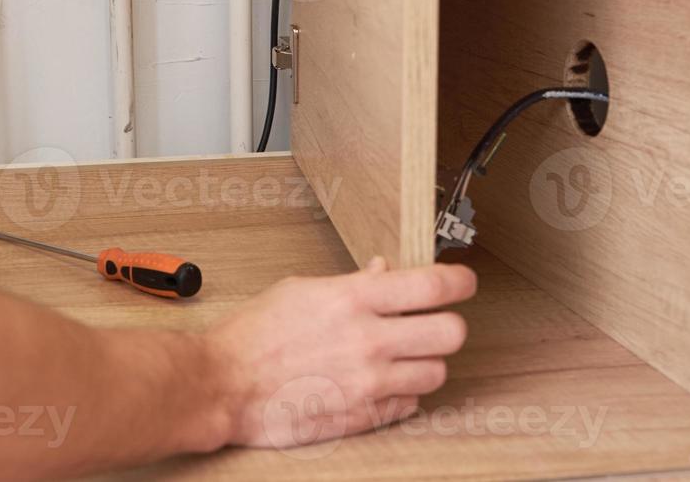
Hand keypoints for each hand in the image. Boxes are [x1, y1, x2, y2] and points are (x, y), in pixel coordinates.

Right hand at [208, 258, 475, 449]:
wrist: (225, 384)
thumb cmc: (254, 336)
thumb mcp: (300, 290)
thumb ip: (351, 283)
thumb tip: (385, 273)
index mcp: (351, 299)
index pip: (433, 285)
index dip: (460, 281)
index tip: (464, 282)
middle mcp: (367, 341)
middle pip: (451, 333)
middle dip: (449, 325)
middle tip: (437, 322)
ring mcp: (368, 383)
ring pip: (436, 373)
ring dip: (426, 362)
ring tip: (404, 355)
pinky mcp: (362, 416)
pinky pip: (409, 404)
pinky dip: (403, 393)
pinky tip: (382, 381)